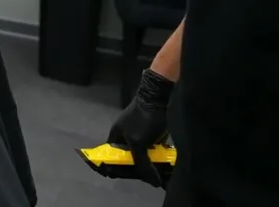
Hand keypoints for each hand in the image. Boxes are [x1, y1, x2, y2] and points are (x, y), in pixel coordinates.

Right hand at [107, 68, 174, 187]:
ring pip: (143, 151)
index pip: (114, 157)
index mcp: (115, 135)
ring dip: (150, 158)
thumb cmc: (143, 119)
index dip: (121, 167)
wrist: (157, 97)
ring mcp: (137, 130)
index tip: (131, 176)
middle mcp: (124, 134)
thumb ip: (142, 162)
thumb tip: (153, 182)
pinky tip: (164, 156)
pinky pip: (152, 145)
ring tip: (159, 168)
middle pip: (130, 155)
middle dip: (139, 165)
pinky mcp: (149, 128)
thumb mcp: (139, 143)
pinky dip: (157, 151)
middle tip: (149, 174)